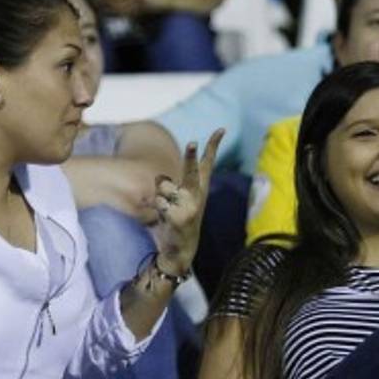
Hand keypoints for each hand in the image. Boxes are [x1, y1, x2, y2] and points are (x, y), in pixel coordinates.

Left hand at [145, 129, 222, 278]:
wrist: (181, 249)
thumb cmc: (177, 218)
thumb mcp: (175, 198)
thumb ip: (168, 183)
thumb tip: (160, 180)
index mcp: (200, 188)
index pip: (208, 163)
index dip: (213, 145)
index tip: (221, 129)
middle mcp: (197, 195)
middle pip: (192, 171)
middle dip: (190, 157)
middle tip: (192, 142)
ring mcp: (189, 206)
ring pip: (163, 186)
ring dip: (160, 196)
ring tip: (168, 210)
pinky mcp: (178, 218)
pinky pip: (158, 202)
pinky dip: (157, 208)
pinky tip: (165, 219)